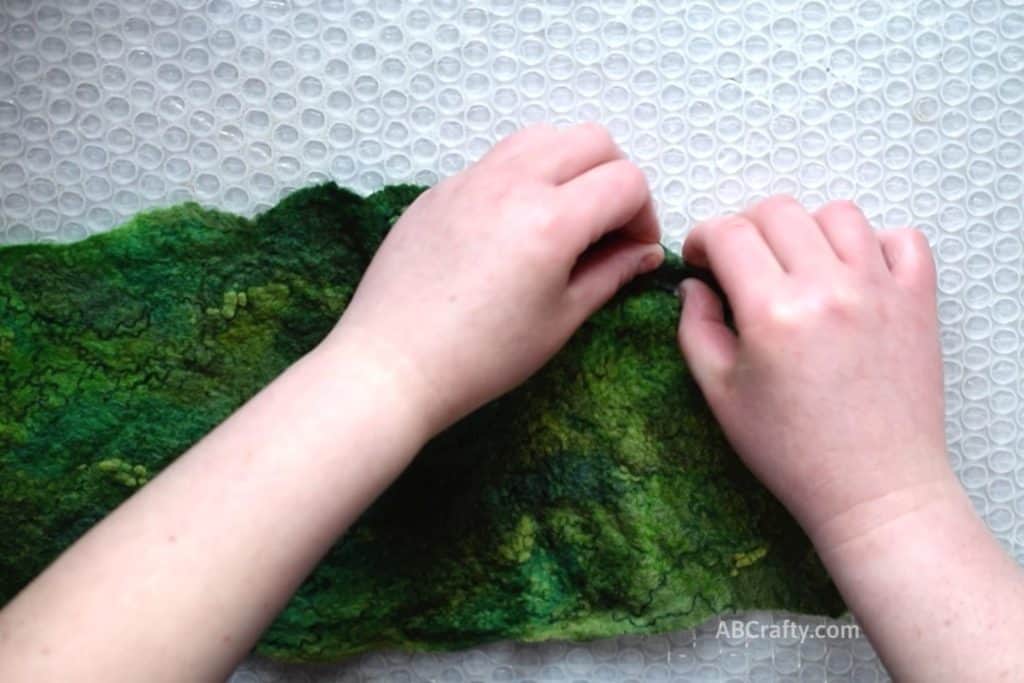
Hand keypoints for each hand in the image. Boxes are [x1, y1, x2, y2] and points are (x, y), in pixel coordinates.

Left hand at [326, 123, 663, 437]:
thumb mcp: (560, 320)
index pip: (626, 181)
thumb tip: (644, 252)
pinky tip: (511, 228)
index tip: (633, 249)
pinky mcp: (440, 189)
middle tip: (607, 226)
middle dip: (614, 177)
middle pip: (591, 140)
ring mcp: (470, 179)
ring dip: (568, 164)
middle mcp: (513, 182)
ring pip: (541, 136)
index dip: (644, 215)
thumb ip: (610, 274)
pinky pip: (496, 160)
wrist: (393, 364)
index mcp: (552, 220)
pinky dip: (522, 176)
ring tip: (562, 216)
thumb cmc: (482, 356)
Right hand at [676, 196, 953, 545]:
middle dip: (746, 229)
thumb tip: (694, 284)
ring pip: (837, 213)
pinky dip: (874, 243)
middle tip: (741, 265)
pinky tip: (854, 273)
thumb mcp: (720, 394)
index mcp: (772, 312)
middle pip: (778, 211)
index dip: (703, 238)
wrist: (874, 489)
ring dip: (806, 230)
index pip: (729, 233)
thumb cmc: (792, 451)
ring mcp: (880, 288)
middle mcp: (829, 287)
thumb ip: (696, 329)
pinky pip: (902, 238)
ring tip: (798, 266)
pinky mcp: (918, 300)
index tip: (701, 260)